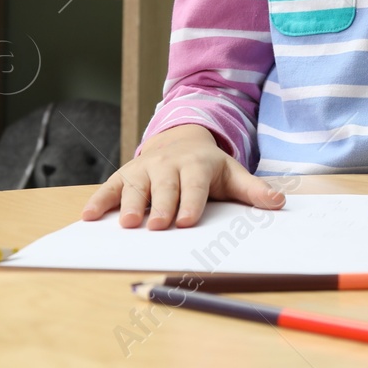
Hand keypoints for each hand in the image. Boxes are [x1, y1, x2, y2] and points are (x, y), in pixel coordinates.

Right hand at [80, 123, 284, 228]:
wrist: (181, 141)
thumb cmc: (209, 167)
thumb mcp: (233, 174)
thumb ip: (253, 190)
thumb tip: (279, 203)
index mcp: (196, 165)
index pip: (194, 184)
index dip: (190, 202)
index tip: (187, 221)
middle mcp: (167, 165)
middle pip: (163, 187)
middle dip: (160, 206)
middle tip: (157, 226)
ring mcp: (143, 169)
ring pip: (135, 186)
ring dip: (128, 204)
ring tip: (126, 223)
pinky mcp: (124, 174)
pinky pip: (109, 187)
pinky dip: (98, 200)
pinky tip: (89, 216)